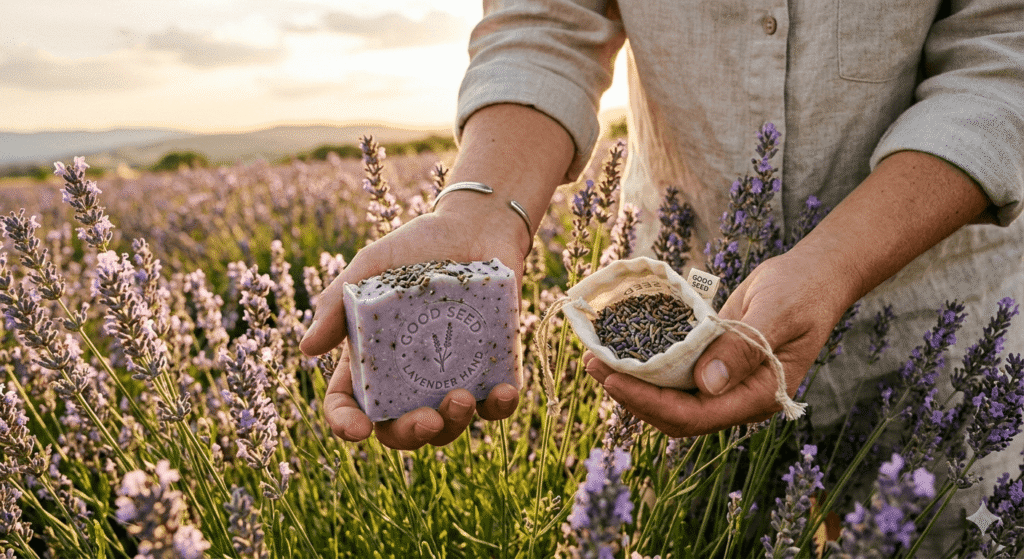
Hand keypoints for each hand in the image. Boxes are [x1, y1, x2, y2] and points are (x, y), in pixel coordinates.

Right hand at [300, 208, 524, 449]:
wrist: (476, 225)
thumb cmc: (416, 244)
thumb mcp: (371, 266)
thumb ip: (337, 303)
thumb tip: (307, 349)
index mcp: (371, 359)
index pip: (350, 404)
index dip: (347, 424)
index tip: (358, 429)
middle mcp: (408, 377)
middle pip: (400, 428)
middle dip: (410, 434)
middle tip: (427, 420)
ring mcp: (451, 376)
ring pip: (449, 426)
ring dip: (455, 424)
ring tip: (463, 397)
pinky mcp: (491, 367)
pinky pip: (496, 405)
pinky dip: (500, 407)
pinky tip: (505, 391)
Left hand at [584, 246, 853, 436]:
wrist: (815, 275)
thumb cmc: (804, 292)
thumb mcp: (776, 313)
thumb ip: (742, 349)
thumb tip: (706, 384)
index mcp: (756, 398)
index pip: (692, 416)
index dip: (649, 402)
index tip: (612, 378)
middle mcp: (735, 397)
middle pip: (673, 413)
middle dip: (630, 394)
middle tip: (591, 364)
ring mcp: (723, 382)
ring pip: (669, 396)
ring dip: (632, 380)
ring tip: (594, 356)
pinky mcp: (712, 361)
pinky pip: (673, 372)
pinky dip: (646, 363)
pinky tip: (620, 346)